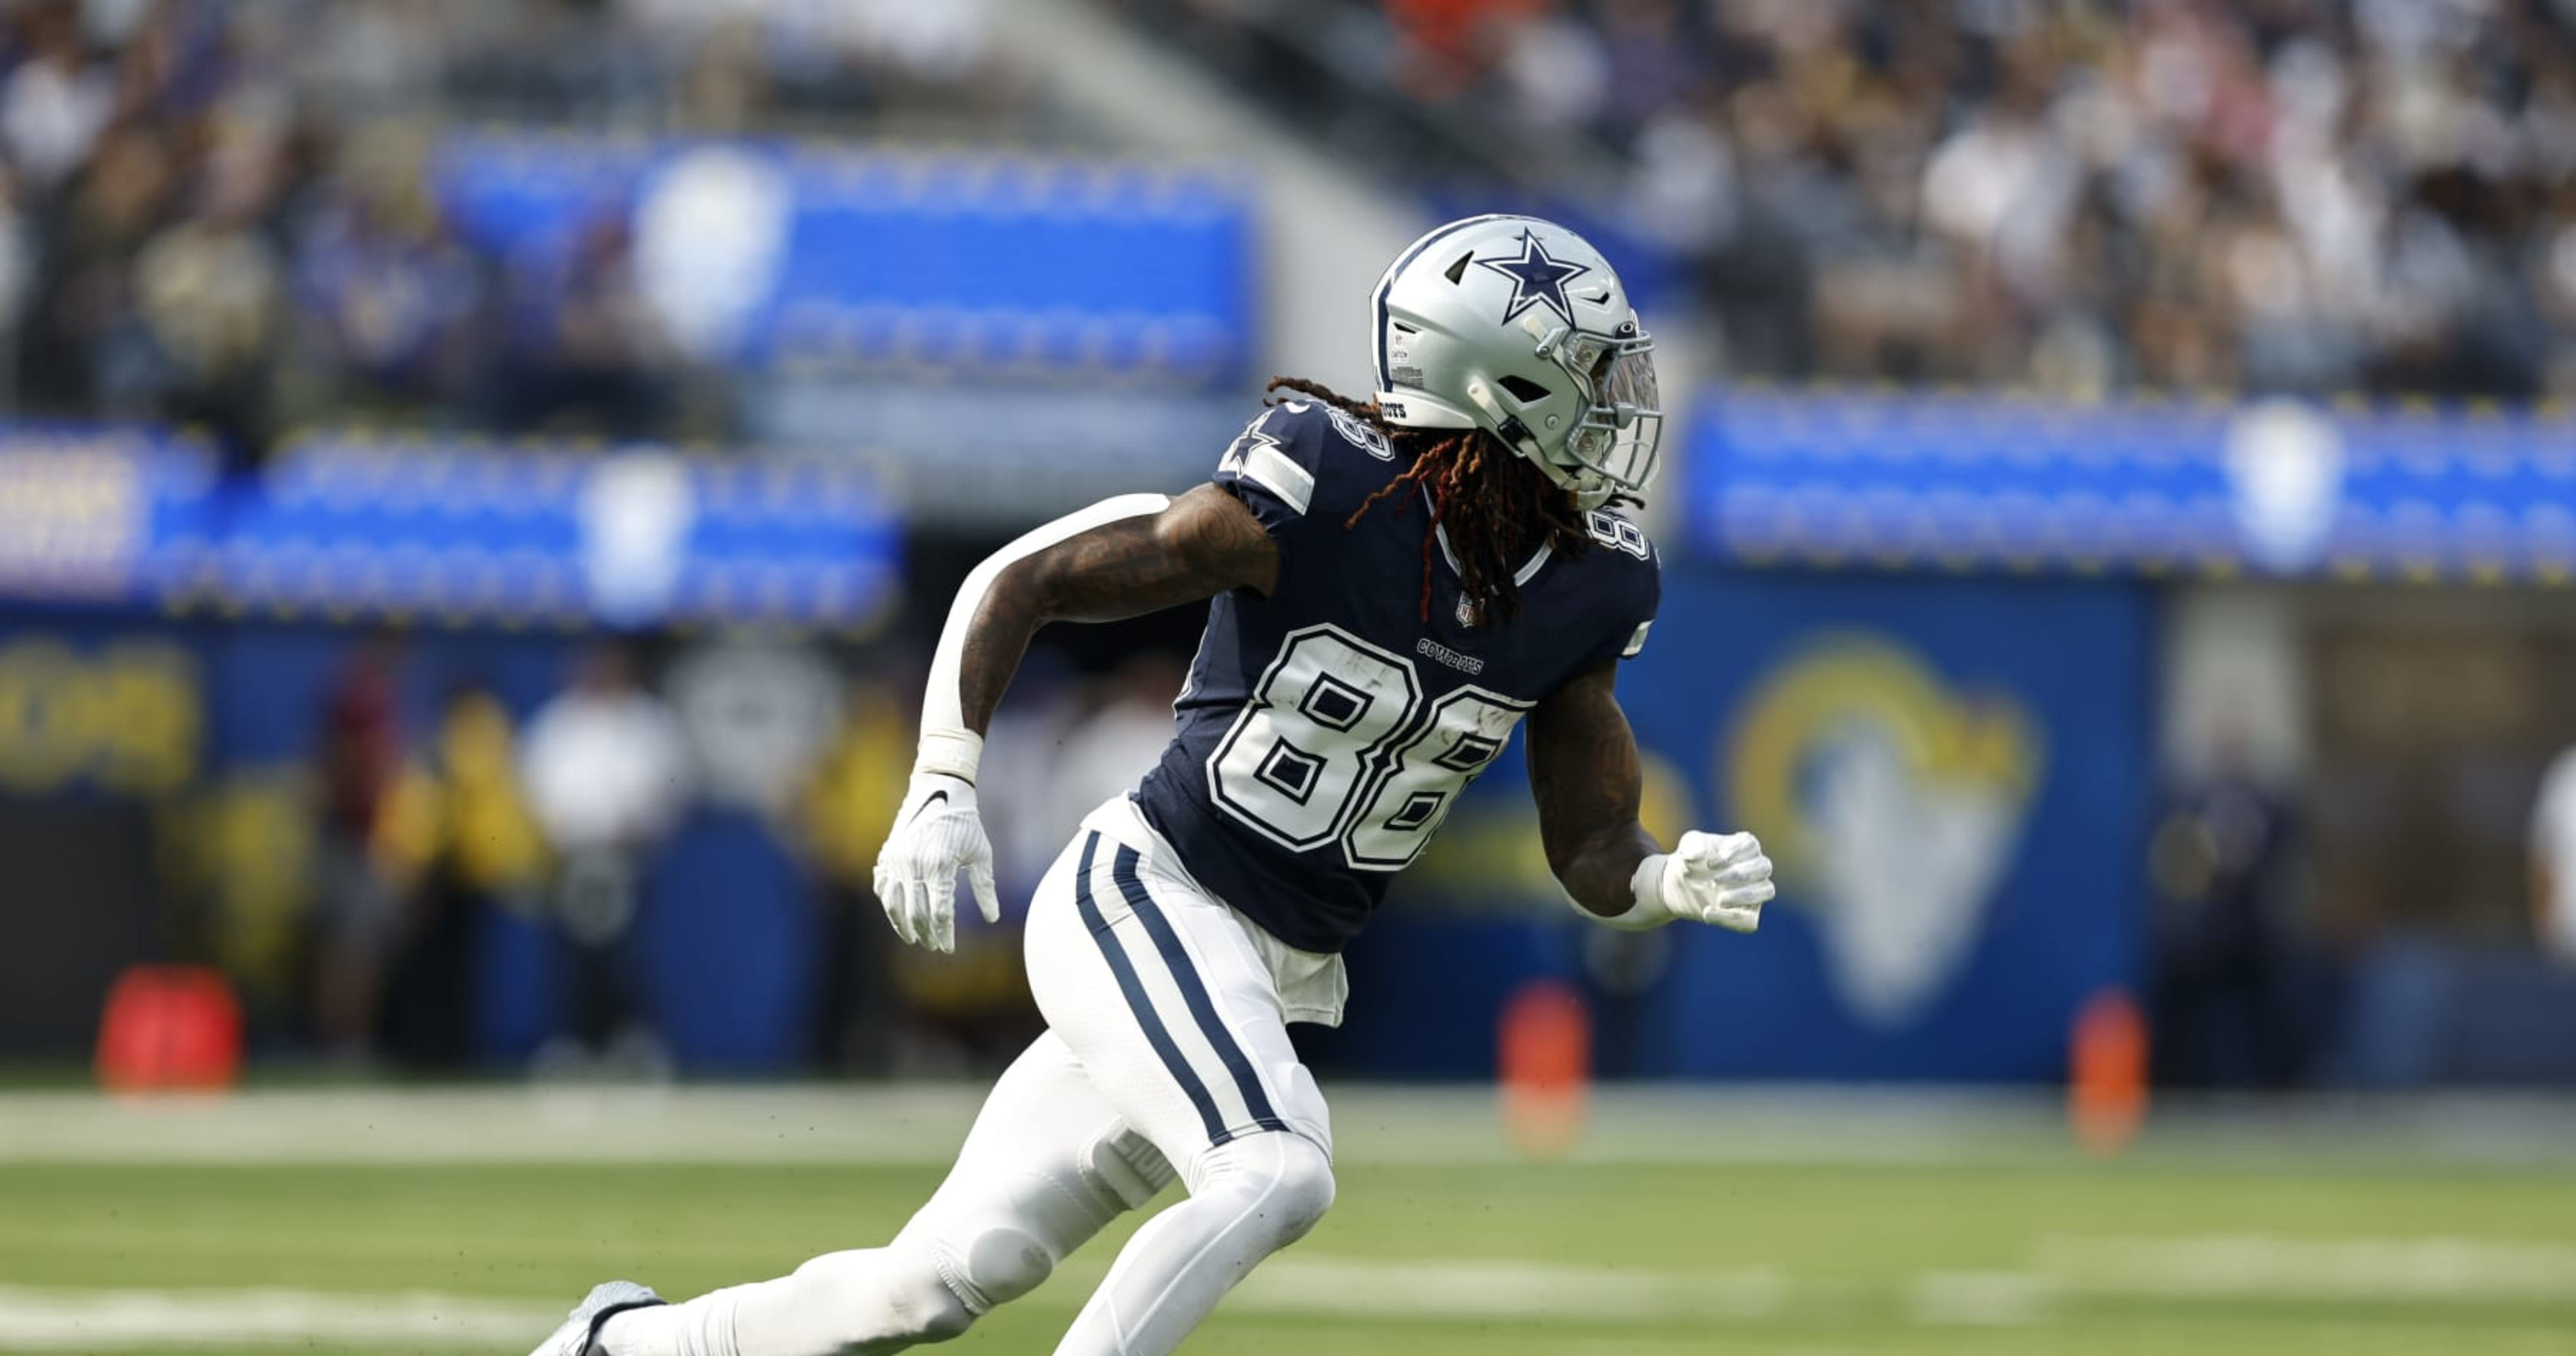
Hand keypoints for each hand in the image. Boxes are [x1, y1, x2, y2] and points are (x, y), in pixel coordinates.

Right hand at [871, 773, 1001, 951]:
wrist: (939, 790)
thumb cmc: (966, 823)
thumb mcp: (981, 854)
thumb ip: (985, 887)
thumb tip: (993, 918)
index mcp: (939, 866)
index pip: (939, 912)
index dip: (944, 934)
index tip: (949, 948)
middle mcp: (914, 865)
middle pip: (916, 913)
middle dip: (926, 934)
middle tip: (934, 946)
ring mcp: (897, 860)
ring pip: (894, 904)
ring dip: (903, 925)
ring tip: (914, 938)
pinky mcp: (887, 855)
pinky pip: (883, 887)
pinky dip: (889, 904)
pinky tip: (897, 915)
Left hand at [1645, 830, 1773, 932]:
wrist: (1681, 883)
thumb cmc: (1691, 859)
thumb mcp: (1688, 846)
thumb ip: (1692, 845)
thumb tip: (1699, 854)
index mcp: (1746, 846)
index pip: (1751, 845)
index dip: (1733, 854)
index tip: (1709, 864)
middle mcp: (1757, 868)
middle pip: (1764, 867)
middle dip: (1740, 874)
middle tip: (1713, 882)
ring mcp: (1756, 892)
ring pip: (1767, 891)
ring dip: (1745, 896)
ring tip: (1719, 900)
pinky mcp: (1748, 914)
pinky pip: (1749, 921)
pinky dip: (1729, 919)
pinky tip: (1707, 914)